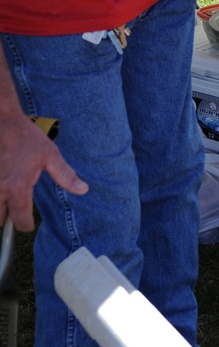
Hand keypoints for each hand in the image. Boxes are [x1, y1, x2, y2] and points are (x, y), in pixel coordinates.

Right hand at [0, 113, 87, 230]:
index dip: (26, 225)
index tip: (29, 224)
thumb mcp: (50, 155)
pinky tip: (2, 186)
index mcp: (18, 187)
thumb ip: (65, 176)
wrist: (3, 122)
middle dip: (9, 217)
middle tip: (17, 206)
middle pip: (0, 220)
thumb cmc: (26, 137)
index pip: (20, 220)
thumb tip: (83, 190)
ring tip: (8, 198)